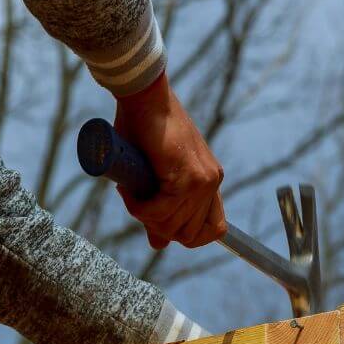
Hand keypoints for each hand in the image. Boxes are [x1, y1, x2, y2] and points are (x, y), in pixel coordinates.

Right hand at [114, 73, 225, 248]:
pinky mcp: (187, 179)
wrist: (144, 98)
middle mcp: (211, 182)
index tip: (160, 223)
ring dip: (143, 215)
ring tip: (130, 191)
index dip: (187, 235)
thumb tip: (158, 245)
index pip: (214, 229)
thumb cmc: (143, 130)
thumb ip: (160, 211)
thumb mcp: (154, 178)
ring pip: (171, 226)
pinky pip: (160, 212)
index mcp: (209, 179)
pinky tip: (129, 190)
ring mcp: (202, 181)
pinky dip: (139, 207)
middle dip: (157, 226)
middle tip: (136, 202)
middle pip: (188, 234)